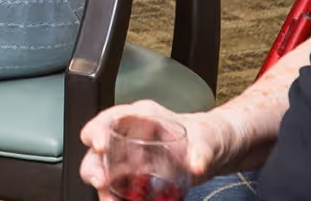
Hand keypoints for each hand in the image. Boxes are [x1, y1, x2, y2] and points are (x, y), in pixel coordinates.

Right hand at [77, 103, 230, 196]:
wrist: (216, 152)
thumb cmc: (208, 135)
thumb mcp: (207, 139)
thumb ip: (201, 151)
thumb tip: (196, 166)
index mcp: (143, 117)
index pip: (112, 118)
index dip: (99, 129)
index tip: (100, 145)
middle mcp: (131, 136)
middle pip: (100, 147)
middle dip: (94, 165)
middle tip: (100, 182)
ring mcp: (132, 157)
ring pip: (105, 170)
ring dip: (103, 187)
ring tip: (110, 200)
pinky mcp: (137, 176)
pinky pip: (120, 186)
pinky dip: (116, 196)